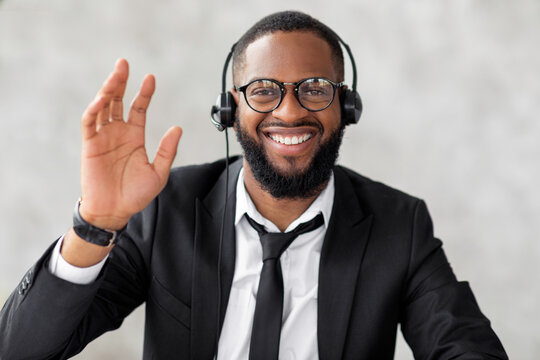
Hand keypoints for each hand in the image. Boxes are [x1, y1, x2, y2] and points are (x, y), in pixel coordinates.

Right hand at [79, 59, 181, 229]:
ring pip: (102, 106)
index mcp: (134, 136)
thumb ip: (168, 151)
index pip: (138, 108)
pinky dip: (94, 109)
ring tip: (116, 74)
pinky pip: (90, 123)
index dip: (144, 93)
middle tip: (124, 63)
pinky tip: (102, 99)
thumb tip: (178, 128)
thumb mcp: (158, 172)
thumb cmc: (135, 194)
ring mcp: (103, 137)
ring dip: (107, 89)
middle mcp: (118, 132)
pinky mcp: (90, 145)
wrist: (115, 211)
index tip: (150, 78)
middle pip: (117, 100)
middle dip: (121, 82)